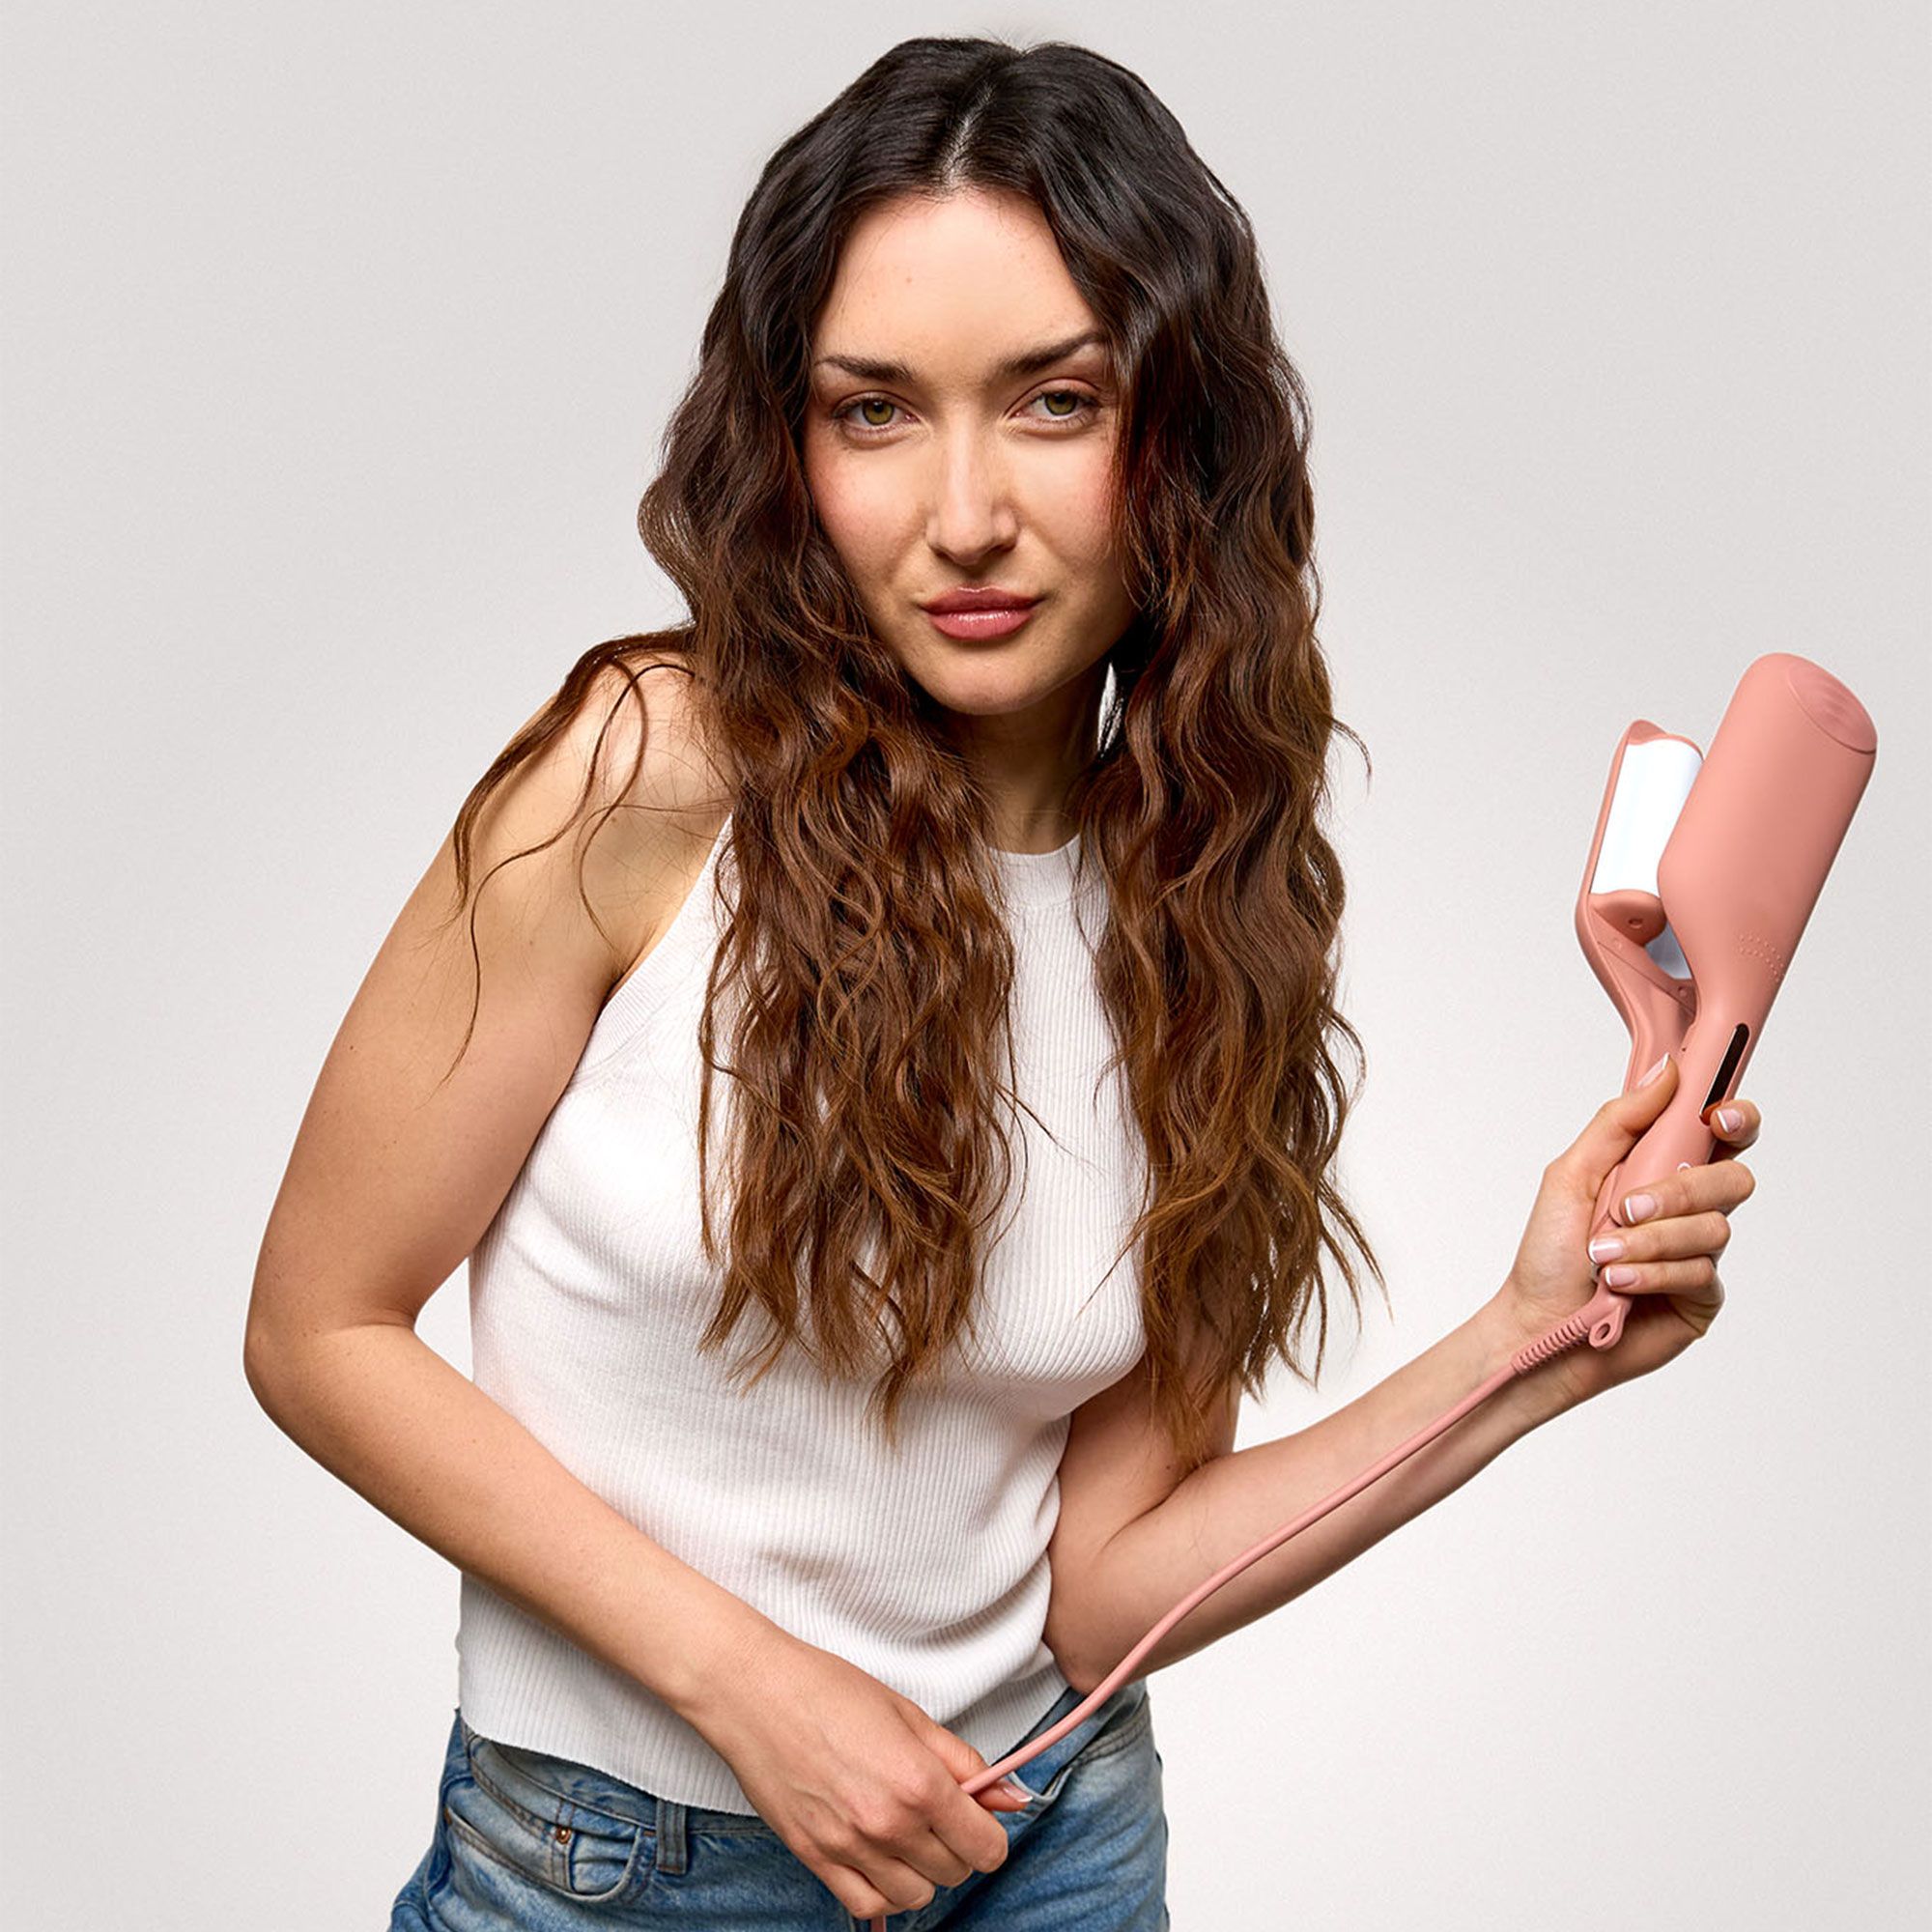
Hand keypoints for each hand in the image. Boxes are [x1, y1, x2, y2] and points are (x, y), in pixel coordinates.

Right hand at [685, 1624, 1027, 1921]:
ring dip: (922, 1871)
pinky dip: (883, 1892)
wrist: (756, 1693)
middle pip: (955, 1872)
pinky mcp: (815, 1858)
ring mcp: (849, 1847)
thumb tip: (1011, 1796)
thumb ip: (964, 1761)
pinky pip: (865, 1905)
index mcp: (920, 1782)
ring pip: (914, 1896)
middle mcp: (888, 1824)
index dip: (990, 1833)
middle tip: (940, 1813)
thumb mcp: (909, 1714)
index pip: (985, 1847)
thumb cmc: (828, 1691)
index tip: (980, 1817)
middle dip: (958, 1846)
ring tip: (908, 1833)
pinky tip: (881, 1859)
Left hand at [1493, 1053, 1759, 1406]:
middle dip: (1680, 1190)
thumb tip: (1667, 1071)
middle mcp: (1687, 1209)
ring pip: (1715, 1227)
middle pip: (1732, 1178)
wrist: (1539, 1325)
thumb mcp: (1571, 1175)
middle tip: (1628, 1206)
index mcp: (1660, 1170)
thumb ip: (1619, 1122)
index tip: (1718, 1115)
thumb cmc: (1548, 1254)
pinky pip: (1702, 1271)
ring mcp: (1698, 1254)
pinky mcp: (1702, 1298)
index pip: (1720, 1133)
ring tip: (1604, 1257)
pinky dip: (1653, 1272)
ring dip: (1651, 1240)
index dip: (1734, 1118)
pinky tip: (1620, 1284)